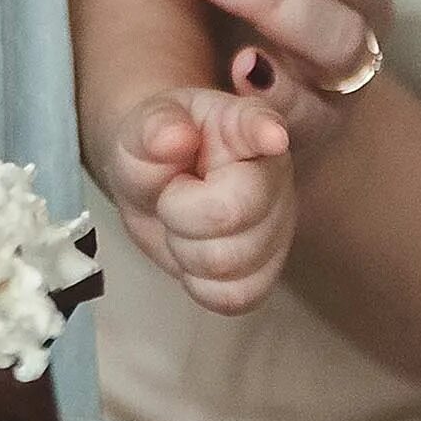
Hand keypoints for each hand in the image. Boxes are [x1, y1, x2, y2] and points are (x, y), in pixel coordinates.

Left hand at [99, 87, 294, 315]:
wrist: (154, 188)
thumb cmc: (155, 149)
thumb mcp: (142, 128)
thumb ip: (153, 127)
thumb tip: (174, 137)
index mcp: (242, 124)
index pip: (257, 124)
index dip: (264, 131)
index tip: (271, 136)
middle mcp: (273, 173)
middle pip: (233, 211)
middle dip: (180, 213)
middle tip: (169, 197)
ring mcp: (278, 224)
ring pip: (230, 262)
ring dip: (186, 249)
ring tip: (181, 223)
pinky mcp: (268, 270)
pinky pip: (236, 296)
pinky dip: (201, 284)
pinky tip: (194, 254)